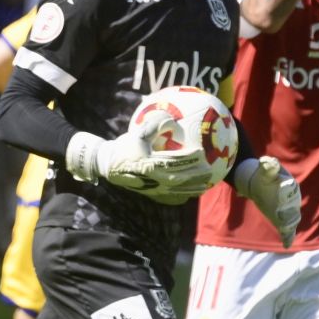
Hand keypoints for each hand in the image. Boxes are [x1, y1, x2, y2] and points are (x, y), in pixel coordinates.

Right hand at [66, 131, 211, 197]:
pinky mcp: (149, 194)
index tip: (202, 152)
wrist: (108, 165)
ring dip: (192, 188)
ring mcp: (151, 188)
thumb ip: (154, 125)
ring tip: (206, 186)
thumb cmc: (124, 146)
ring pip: (176, 191)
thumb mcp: (137, 132)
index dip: (189, 158)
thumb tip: (171, 119)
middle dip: (196, 175)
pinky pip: (168, 198)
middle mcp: (152, 178)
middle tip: (211, 170)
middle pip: (179, 178)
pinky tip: (189, 196)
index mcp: (150, 163)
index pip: (174, 161)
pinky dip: (180, 198)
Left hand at [234, 156, 301, 247]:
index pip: (291, 195)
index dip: (287, 201)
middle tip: (284, 223)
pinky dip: (288, 237)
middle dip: (289, 217)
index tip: (281, 206)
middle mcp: (293, 200)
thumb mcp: (266, 170)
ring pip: (292, 220)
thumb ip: (268, 166)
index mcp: (291, 188)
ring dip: (289, 226)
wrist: (260, 183)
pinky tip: (286, 244)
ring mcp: (289, 211)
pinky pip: (288, 229)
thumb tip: (265, 160)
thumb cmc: (265, 177)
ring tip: (286, 233)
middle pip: (293, 210)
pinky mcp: (282, 219)